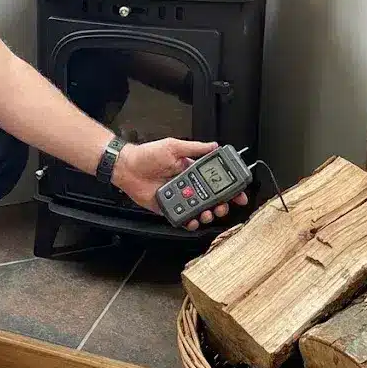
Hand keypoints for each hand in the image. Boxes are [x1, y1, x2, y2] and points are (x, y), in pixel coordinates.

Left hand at [111, 138, 248, 230]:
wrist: (127, 167)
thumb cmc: (147, 154)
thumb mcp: (173, 146)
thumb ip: (194, 148)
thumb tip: (214, 146)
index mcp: (191, 170)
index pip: (215, 180)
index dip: (229, 188)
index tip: (239, 193)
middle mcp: (188, 185)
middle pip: (211, 198)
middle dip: (221, 204)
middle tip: (222, 206)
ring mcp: (179, 197)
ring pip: (200, 210)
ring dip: (208, 214)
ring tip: (207, 213)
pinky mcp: (169, 208)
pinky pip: (183, 218)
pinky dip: (190, 222)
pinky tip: (193, 220)